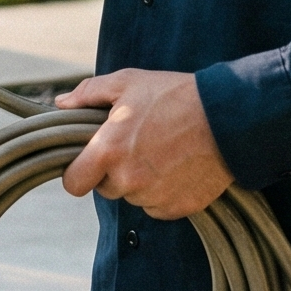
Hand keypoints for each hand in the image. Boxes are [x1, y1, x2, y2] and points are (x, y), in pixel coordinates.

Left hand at [56, 70, 234, 219]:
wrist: (229, 116)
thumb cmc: (175, 95)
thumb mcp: (127, 83)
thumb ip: (88, 94)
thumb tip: (61, 103)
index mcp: (108, 151)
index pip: (73, 183)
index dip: (77, 172)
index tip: (87, 162)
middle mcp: (128, 180)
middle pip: (105, 189)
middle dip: (113, 172)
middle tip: (135, 146)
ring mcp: (155, 197)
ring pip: (134, 197)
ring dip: (140, 182)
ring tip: (162, 152)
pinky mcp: (180, 208)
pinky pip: (159, 206)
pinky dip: (164, 192)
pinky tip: (177, 167)